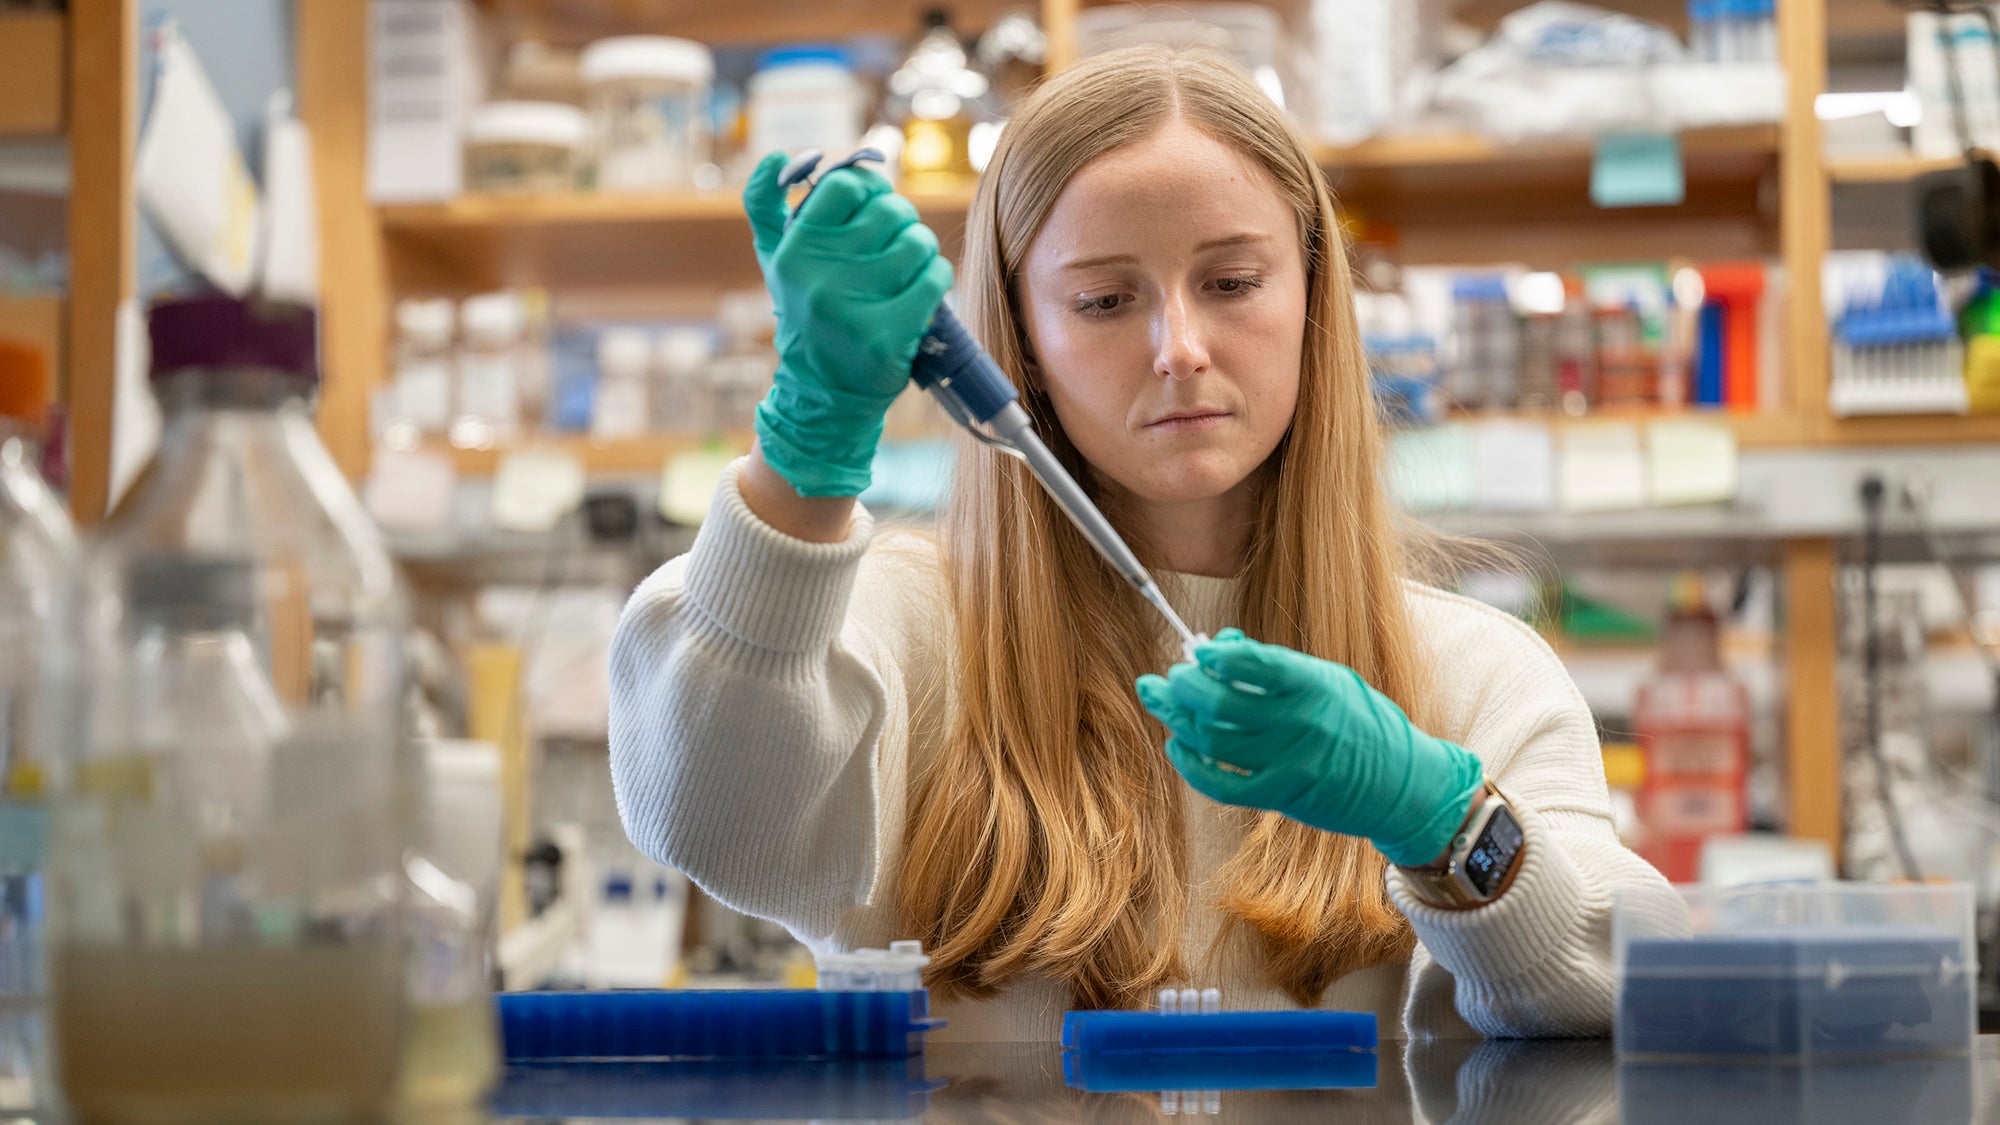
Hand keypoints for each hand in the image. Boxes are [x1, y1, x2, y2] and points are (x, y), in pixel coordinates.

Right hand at [743, 151, 954, 496]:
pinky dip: (936, 279)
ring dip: (922, 251)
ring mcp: (854, 306)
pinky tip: (921, 291)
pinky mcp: (888, 334)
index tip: (871, 208)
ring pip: (918, 243)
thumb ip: (766, 204)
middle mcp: (820, 275)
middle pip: (891, 211)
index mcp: (795, 249)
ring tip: (907, 269)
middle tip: (893, 242)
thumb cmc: (806, 311)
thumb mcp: (776, 260)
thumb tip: (779, 156)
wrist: (822, 390)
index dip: (870, 189)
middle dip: (901, 222)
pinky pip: (935, 278)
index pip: (848, 185)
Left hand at [1135, 629, 1485, 867]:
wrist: (1401, 784)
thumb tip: (1219, 647)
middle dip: (1183, 685)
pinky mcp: (1280, 796)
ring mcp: (1288, 763)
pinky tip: (1177, 746)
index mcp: (1315, 685)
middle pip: (1220, 704)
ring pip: (1211, 740)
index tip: (1198, 652)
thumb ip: (1276, 666)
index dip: (1217, 657)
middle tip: (1171, 677)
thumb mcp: (1329, 680)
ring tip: (1162, 701)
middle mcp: (1300, 724)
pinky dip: (1190, 764)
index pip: (1255, 664)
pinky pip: (1220, 783)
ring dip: (1176, 718)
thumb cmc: (1361, 722)